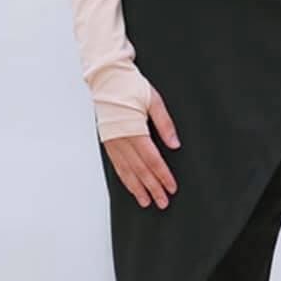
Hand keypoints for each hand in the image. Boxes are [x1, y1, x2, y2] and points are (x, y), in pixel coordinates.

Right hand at [103, 85, 179, 209]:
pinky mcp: (107, 141)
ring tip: (147, 201)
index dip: (163, 176)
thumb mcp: (153, 100)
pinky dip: (125, 178)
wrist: (106, 78)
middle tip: (162, 202)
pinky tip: (132, 187)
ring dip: (138, 188)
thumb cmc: (129, 85)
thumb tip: (174, 144)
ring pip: (126, 171)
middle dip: (152, 188)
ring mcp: (112, 141)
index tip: (171, 188)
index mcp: (134, 129)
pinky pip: (117, 165)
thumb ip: (165, 124)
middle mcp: (121, 139)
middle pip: (140, 170)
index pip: (152, 159)